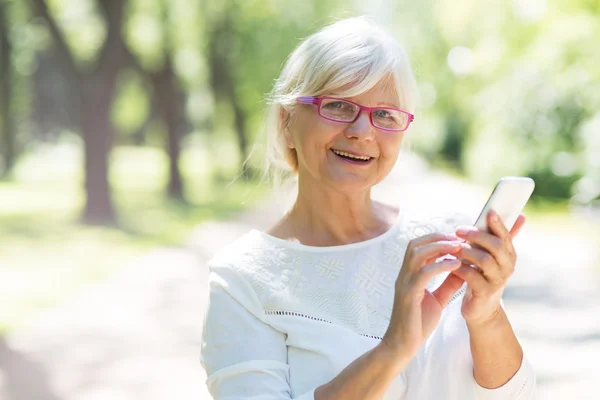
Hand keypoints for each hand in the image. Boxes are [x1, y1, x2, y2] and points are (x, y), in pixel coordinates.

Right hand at [382, 232, 465, 359]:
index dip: (435, 239)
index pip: (418, 247)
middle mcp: (404, 275)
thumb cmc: (418, 323)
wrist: (403, 345)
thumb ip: (448, 284)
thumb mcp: (437, 300)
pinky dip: (440, 265)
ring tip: (458, 247)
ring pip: (417, 254)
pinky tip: (456, 265)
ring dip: (439, 247)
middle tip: (458, 237)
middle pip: (415, 244)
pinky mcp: (408, 294)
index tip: (455, 238)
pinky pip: (423, 273)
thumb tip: (463, 270)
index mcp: (409, 275)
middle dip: (437, 237)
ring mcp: (404, 283)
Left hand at [452, 210, 525, 325]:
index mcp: (509, 255)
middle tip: (458, 230)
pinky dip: (459, 267)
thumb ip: (500, 237)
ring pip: (484, 260)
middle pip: (496, 246)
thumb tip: (520, 215)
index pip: (506, 236)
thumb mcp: (492, 256)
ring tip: (452, 247)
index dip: (498, 224)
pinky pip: (471, 276)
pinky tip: (449, 263)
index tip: (489, 212)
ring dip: (466, 251)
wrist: (482, 310)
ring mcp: (497, 281)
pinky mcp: (485, 292)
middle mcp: (507, 267)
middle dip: (477, 235)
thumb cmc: (483, 277)